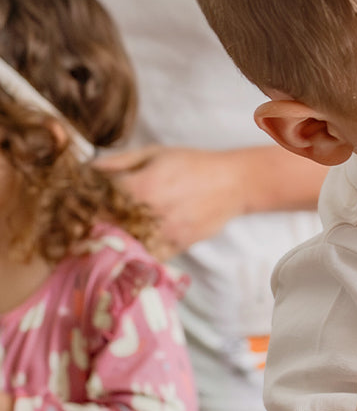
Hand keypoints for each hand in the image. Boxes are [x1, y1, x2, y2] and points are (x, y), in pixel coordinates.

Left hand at [97, 143, 324, 256]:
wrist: (233, 182)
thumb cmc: (192, 163)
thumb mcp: (154, 152)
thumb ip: (119, 162)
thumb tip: (88, 171)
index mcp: (139, 186)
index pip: (95, 203)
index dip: (78, 210)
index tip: (68, 215)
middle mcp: (149, 212)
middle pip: (105, 229)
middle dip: (88, 232)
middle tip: (75, 235)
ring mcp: (164, 232)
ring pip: (125, 248)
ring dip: (109, 248)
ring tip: (96, 248)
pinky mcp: (177, 245)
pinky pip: (147, 258)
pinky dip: (134, 257)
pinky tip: (125, 254)